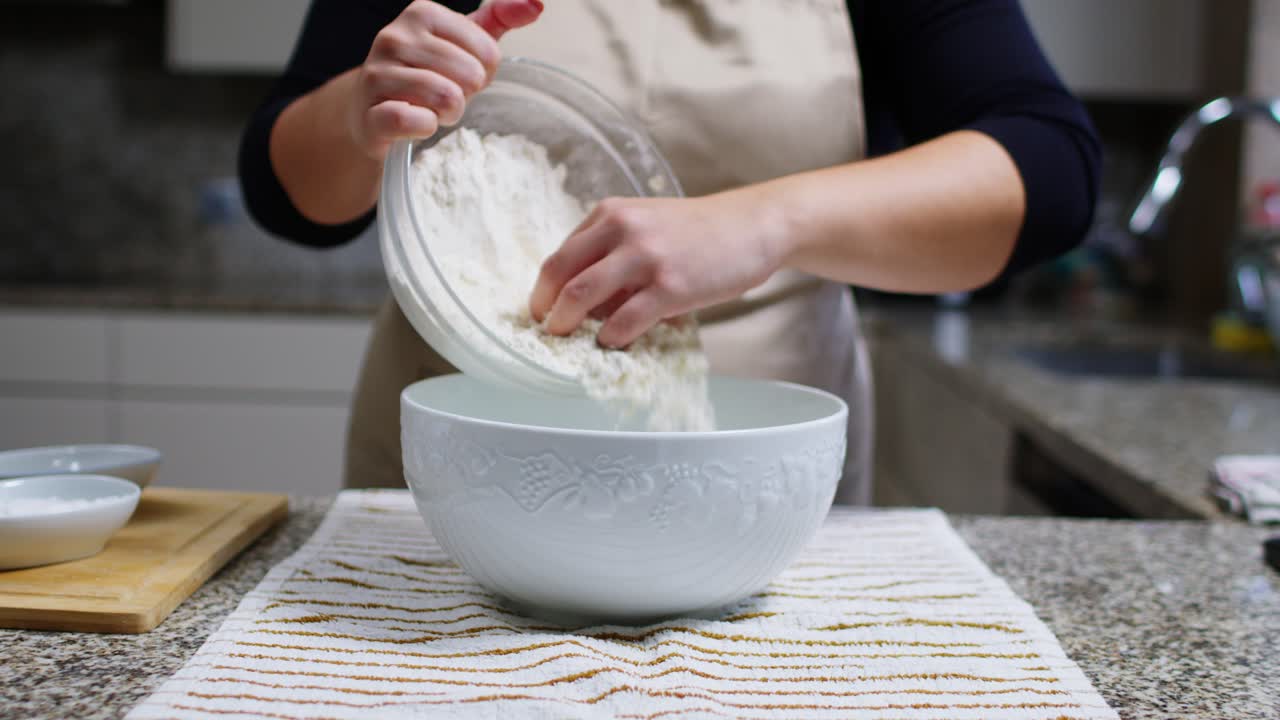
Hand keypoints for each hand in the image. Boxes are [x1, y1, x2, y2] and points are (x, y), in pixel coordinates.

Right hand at [346, 0, 542, 159]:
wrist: (373, 109)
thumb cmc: (426, 73)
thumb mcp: (462, 41)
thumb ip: (498, 19)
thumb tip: (536, 4)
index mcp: (422, 13)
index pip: (489, 52)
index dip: (484, 73)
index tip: (462, 75)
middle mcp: (394, 36)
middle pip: (470, 76)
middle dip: (467, 95)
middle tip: (447, 95)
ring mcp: (377, 73)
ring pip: (447, 98)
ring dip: (449, 113)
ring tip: (432, 109)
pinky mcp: (370, 113)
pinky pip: (417, 122)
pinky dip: (426, 128)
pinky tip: (416, 123)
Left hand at [529, 190, 787, 347]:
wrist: (753, 226)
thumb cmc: (700, 232)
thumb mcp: (649, 226)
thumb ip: (614, 254)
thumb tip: (586, 302)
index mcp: (612, 214)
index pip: (561, 255)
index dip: (544, 290)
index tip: (542, 311)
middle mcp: (623, 229)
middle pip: (560, 275)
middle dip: (546, 310)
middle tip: (547, 331)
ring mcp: (646, 257)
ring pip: (582, 296)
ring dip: (567, 325)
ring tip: (569, 341)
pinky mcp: (671, 286)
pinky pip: (624, 321)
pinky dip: (610, 338)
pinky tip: (613, 343)